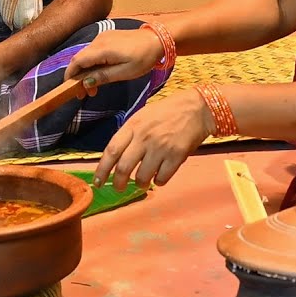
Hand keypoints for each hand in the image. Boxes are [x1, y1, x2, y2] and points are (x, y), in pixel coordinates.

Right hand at [65, 27, 164, 96]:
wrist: (157, 39)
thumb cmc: (144, 58)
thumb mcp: (125, 72)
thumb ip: (104, 76)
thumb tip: (85, 82)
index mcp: (102, 49)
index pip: (77, 61)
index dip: (70, 75)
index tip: (70, 89)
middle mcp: (98, 40)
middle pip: (79, 59)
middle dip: (79, 77)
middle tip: (86, 94)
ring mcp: (102, 37)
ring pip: (86, 55)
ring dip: (86, 71)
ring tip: (95, 87)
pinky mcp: (107, 36)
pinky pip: (94, 51)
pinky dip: (93, 63)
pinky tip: (101, 73)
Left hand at [94, 90, 211, 190]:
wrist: (197, 108)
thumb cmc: (167, 112)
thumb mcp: (142, 116)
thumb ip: (129, 134)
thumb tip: (115, 157)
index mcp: (133, 126)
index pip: (111, 151)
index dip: (102, 170)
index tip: (97, 182)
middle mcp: (144, 137)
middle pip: (123, 168)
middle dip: (118, 183)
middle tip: (119, 188)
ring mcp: (161, 147)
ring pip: (142, 177)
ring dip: (140, 184)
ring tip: (142, 182)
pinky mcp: (177, 156)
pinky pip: (161, 178)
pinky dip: (158, 182)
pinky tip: (159, 176)